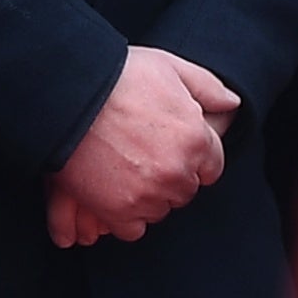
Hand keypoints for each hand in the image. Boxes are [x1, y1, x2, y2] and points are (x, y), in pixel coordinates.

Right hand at [51, 46, 238, 247]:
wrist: (65, 96)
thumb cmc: (117, 77)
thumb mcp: (170, 68)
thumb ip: (207, 88)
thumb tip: (232, 102)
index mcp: (195, 139)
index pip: (211, 167)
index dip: (193, 159)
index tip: (171, 150)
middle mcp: (177, 171)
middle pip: (185, 190)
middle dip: (170, 177)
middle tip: (143, 159)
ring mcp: (148, 193)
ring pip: (160, 210)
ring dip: (148, 197)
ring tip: (124, 173)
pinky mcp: (116, 210)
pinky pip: (133, 229)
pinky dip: (125, 218)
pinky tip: (113, 196)